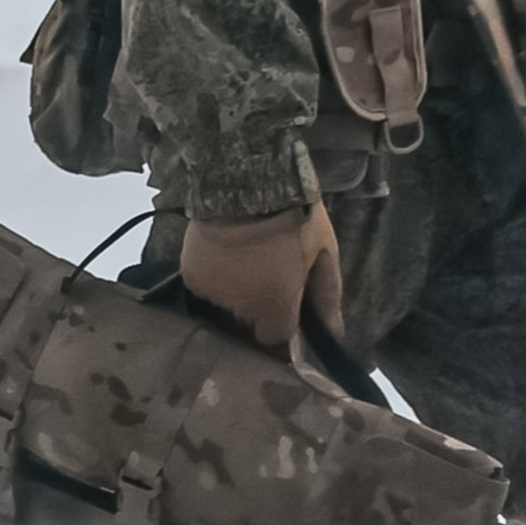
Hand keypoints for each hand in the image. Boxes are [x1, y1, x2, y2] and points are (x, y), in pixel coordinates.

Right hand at [179, 200, 343, 351]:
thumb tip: (334, 334)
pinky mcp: (191, 276)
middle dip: (262, 303)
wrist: (250, 184)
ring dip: (238, 289)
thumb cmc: (298, 219)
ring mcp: (214, 295)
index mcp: (276, 309)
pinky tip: (227, 252)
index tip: (288, 306)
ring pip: (229, 303)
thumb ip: (327, 298)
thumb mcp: (324, 254)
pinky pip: (207, 286)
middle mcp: (241, 311)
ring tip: (249, 256)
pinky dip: (217, 274)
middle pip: (252, 320)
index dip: (283, 325)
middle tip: (272, 268)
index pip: (276, 340)